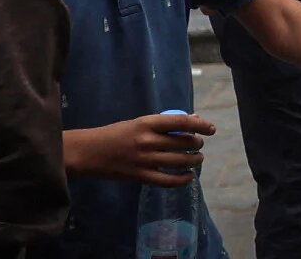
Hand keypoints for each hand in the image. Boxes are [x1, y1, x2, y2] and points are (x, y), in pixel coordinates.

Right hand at [65, 113, 215, 186]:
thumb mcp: (139, 122)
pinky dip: (182, 179)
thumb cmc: (116, 134)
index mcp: (147, 123)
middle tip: (198, 145)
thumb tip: (194, 119)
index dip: (201, 125)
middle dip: (197, 144)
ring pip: (179, 161)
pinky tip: (188, 177)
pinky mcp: (140, 176)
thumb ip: (165, 123)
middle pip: (184, 143)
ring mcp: (144, 160)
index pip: (182, 122)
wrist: (89, 151)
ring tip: (197, 159)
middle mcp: (147, 140)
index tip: (211, 129)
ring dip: (194, 161)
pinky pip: (167, 180)